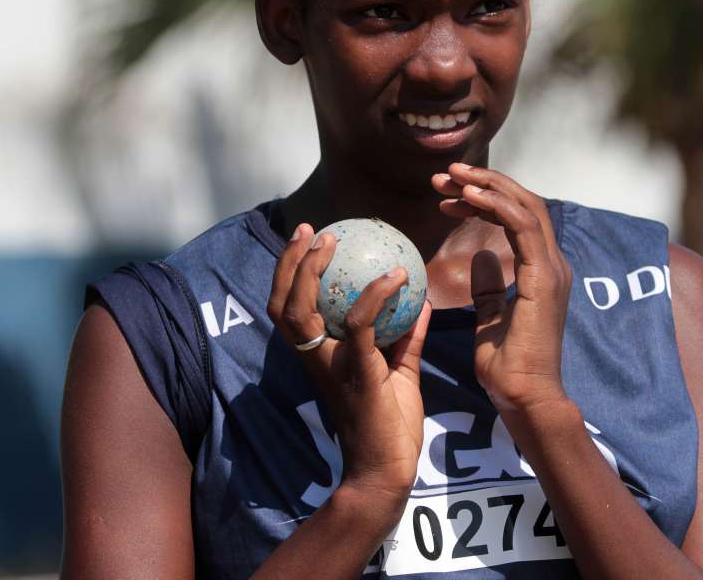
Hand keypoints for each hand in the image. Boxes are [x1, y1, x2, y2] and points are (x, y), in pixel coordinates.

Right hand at [267, 224, 432, 503]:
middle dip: (290, 263)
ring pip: (303, 312)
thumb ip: (405, 336)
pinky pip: (361, 326)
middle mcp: (317, 358)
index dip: (290, 271)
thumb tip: (420, 298)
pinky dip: (375, 296)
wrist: (388, 471)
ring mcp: (333, 366)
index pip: (289, 307)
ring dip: (312, 271)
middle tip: (311, 230)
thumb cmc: (390, 425)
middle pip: (282, 304)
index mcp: (320, 356)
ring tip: (331, 241)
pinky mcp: (359, 373)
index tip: (308, 237)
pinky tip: (397, 275)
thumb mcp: (399, 371)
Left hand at [432, 164, 573, 418]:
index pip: (516, 216)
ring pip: (525, 206)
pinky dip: (496, 204)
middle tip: (445, 173)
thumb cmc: (508, 367)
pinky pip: (523, 226)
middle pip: (521, 202)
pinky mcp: (543, 278)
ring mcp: (551, 269)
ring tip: (452, 176)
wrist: (525, 398)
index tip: (447, 193)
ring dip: (487, 185)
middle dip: (482, 181)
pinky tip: (468, 194)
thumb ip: (488, 287)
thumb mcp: (489, 318)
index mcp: (541, 270)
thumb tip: (481, 256)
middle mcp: (551, 263)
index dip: (483, 197)